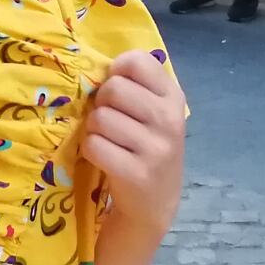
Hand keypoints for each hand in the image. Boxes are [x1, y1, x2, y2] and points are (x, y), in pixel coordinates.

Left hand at [82, 50, 183, 221]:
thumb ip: (137, 85)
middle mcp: (169, 120)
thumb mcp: (156, 112)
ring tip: (109, 141)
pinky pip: (93, 145)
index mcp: (174, 97)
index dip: (117, 72)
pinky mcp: (136, 173)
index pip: (137, 61)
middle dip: (102, 103)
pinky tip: (105, 157)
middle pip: (113, 88)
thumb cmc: (148, 147)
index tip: (119, 92)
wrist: (155, 202)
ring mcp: (155, 148)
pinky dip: (90, 150)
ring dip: (94, 129)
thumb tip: (102, 67)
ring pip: (100, 118)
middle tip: (111, 121)